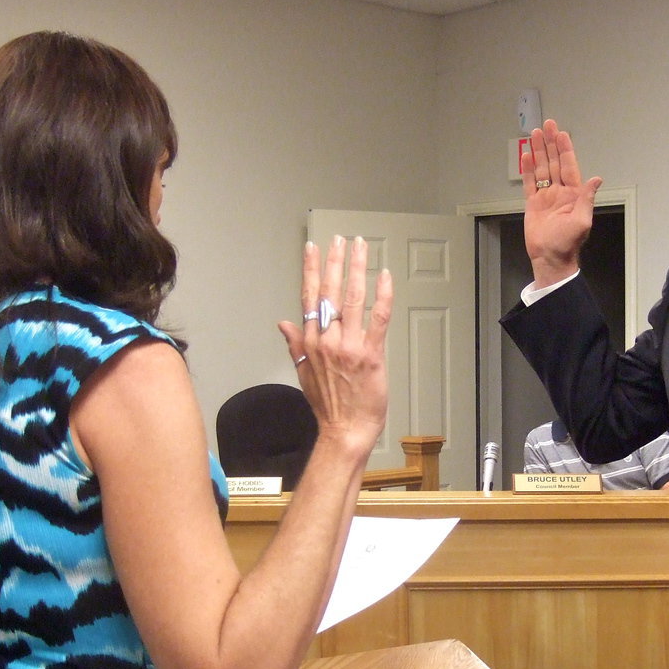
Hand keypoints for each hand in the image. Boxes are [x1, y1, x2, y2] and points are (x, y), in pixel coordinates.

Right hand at [278, 235, 391, 453]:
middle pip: (329, 291)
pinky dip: (382, 295)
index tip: (312, 247)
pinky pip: (377, 317)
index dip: (310, 269)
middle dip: (335, 261)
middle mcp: (327, 339)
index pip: (308, 296)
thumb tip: (283, 323)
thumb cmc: (328, 406)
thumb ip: (296, 343)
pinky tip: (385, 277)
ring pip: (352, 297)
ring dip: (357, 268)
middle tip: (340, 239)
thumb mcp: (304, 372)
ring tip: (360, 247)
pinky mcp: (370, 353)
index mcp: (311, 341)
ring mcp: (349, 345)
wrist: (345, 430)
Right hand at [521, 118, 603, 287]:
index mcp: (573, 194)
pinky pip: (529, 183)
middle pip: (554, 162)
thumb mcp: (582, 221)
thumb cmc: (568, 243)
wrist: (550, 258)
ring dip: (539, 151)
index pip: (569, 166)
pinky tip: (526, 155)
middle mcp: (560, 192)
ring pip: (542, 168)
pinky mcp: (533, 203)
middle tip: (547, 125)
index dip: (565, 149)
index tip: (561, 134)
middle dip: (551, 143)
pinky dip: (528, 169)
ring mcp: (546, 196)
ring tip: (535, 134)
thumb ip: (586, 198)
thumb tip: (596, 179)